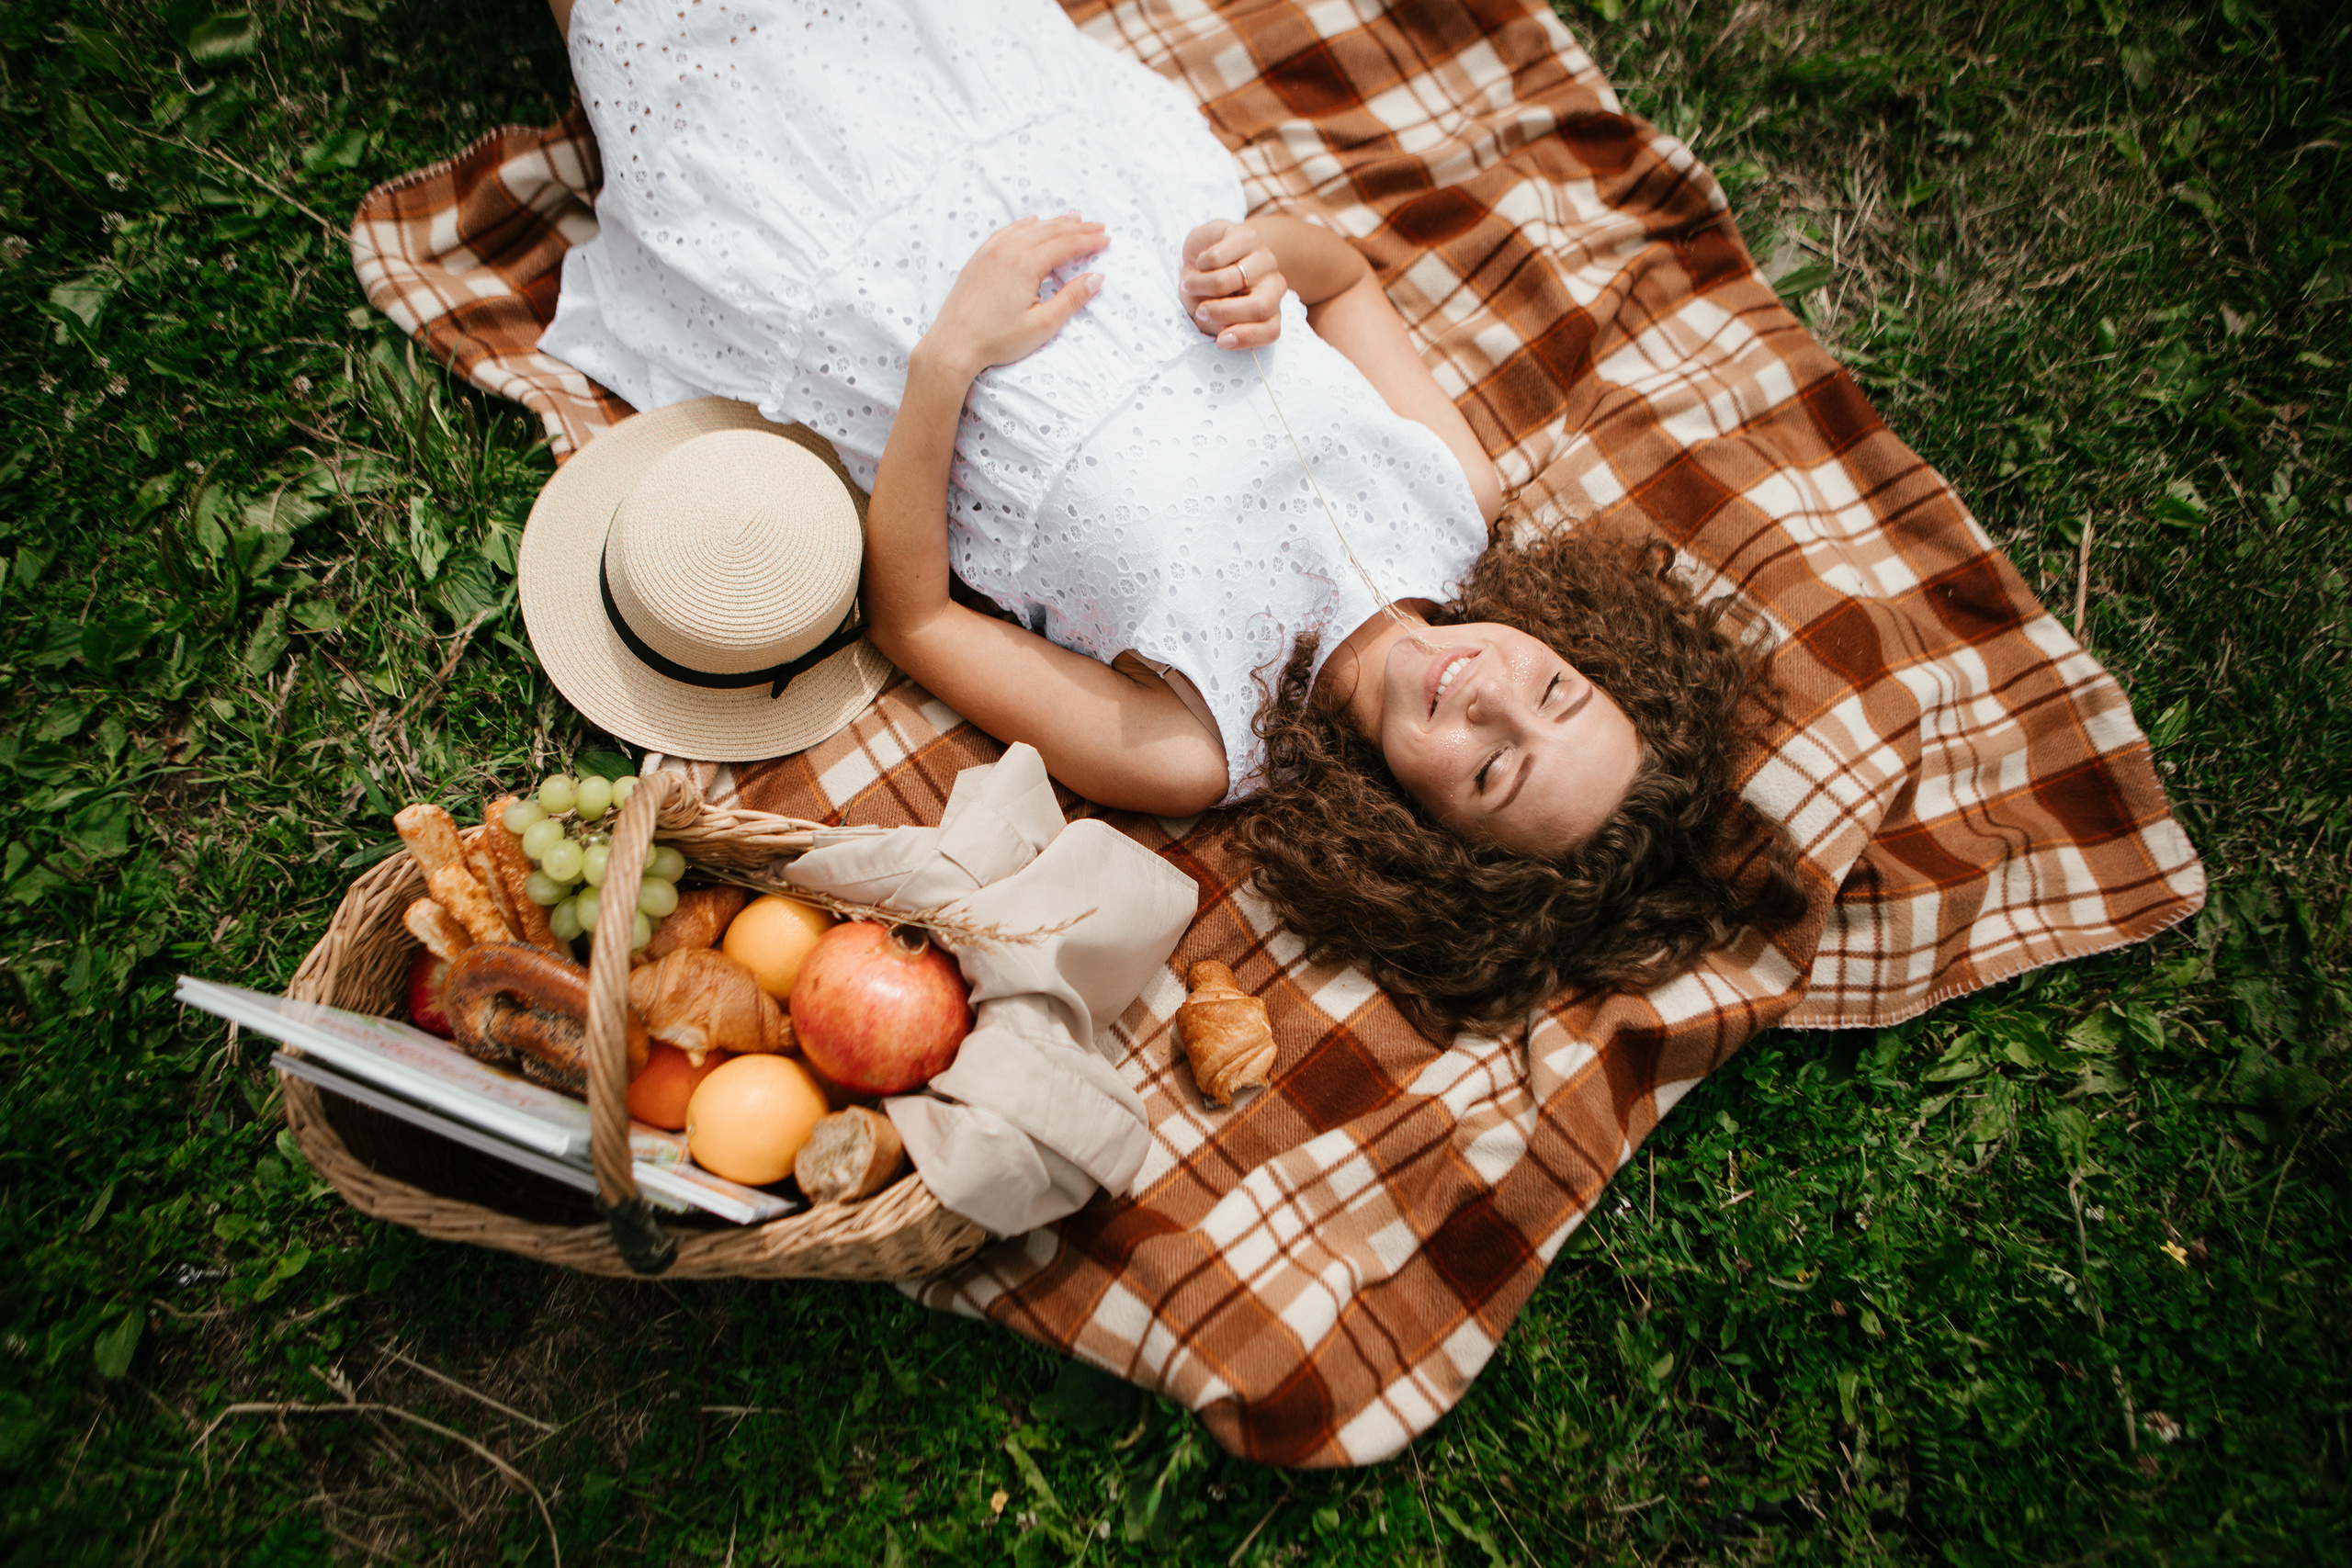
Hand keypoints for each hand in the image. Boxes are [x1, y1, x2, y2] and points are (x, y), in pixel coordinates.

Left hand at [922, 215, 1106, 378]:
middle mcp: (1007, 250)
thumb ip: (1072, 299)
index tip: (1106, 240)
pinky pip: (1006, 232)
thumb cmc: (996, 340)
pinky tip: (1032, 221)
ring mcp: (990, 252)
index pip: (1066, 245)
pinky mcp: (978, 259)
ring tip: (1074, 219)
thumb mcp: (1042, 325)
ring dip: (1054, 223)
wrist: (952, 345)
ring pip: (1029, 228)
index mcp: (1025, 264)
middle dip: (1077, 229)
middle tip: (1098, 227)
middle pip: (1050, 232)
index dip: (1089, 242)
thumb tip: (1096, 278)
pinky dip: (1024, 224)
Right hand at [1179, 219, 1282, 349]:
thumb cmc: (1208, 290)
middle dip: (1223, 312)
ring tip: (1189, 284)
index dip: (1247, 338)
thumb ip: (1217, 324)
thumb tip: (1224, 331)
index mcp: (1269, 309)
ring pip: (1234, 279)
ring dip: (1202, 285)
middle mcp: (1273, 285)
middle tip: (1201, 311)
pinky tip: (1202, 263)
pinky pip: (1219, 257)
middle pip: (1260, 307)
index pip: (1270, 329)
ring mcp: (1264, 259)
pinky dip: (1202, 263)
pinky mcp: (1248, 236)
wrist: (1202, 252)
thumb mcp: (1209, 315)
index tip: (1221, 341)